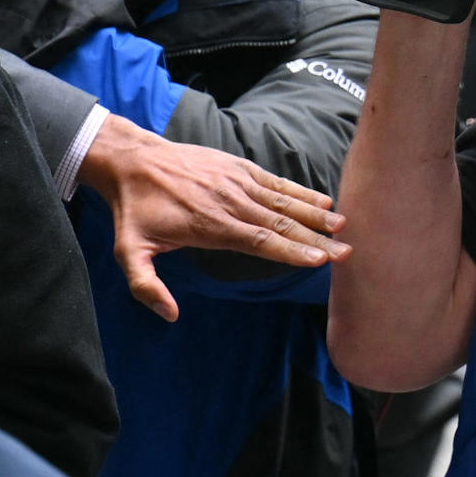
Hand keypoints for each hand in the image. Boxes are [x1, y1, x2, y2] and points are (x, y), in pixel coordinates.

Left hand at [81, 118, 348, 320]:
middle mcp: (230, 201)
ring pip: (283, 201)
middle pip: (281, 223)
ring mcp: (235, 181)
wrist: (132, 161)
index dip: (292, 251)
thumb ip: (146, 286)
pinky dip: (300, 191)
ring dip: (315, 214)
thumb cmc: (134, 210)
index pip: (261, 240)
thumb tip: (171, 315)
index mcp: (211, 224)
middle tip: (347, 251)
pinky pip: (274, 181)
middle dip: (316, 238)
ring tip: (344, 226)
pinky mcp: (236, 167)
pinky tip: (323, 200)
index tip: (320, 260)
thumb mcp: (128, 251)